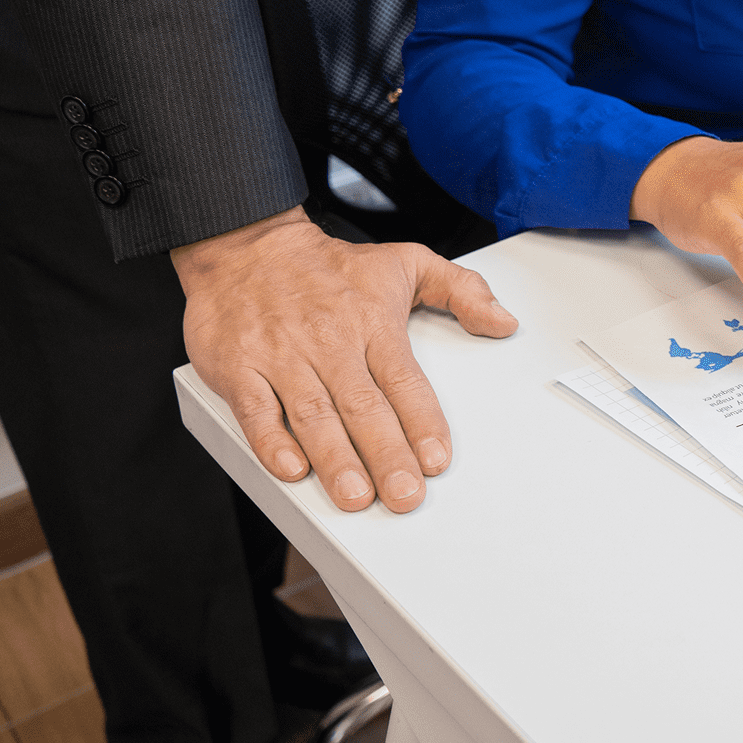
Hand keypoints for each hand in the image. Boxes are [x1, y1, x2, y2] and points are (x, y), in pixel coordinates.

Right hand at [173, 207, 517, 512]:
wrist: (246, 247)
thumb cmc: (330, 267)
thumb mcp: (406, 261)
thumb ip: (462, 289)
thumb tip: (503, 321)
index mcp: (372, 323)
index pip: (404, 380)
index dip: (422, 422)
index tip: (437, 459)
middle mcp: (330, 343)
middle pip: (363, 406)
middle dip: (387, 455)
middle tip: (405, 495)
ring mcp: (282, 357)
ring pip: (314, 414)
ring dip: (335, 459)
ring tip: (356, 496)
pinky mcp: (239, 367)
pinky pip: (256, 410)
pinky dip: (272, 441)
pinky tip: (292, 469)